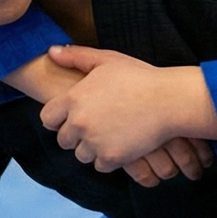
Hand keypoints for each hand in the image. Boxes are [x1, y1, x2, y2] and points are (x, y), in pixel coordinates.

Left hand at [38, 47, 216, 174]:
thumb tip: (51, 51)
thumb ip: (76, 56)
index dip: (58, 119)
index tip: (71, 117)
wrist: (169, 100)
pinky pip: (100, 166)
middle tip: (95, 126)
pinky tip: (120, 145)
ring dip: (91, 148)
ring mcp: (95, 142)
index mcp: (73, 99)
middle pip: (63, 140)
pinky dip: (108, 159)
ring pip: (81, 155)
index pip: (48, 118)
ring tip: (109, 135)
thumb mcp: (107, 60)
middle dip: (76, 135)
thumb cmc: (139, 77)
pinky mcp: (112, 158)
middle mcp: (79, 123)